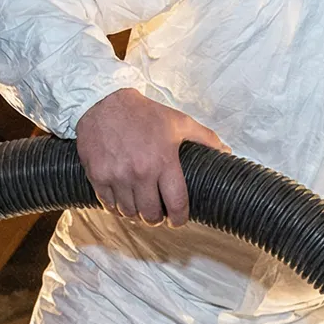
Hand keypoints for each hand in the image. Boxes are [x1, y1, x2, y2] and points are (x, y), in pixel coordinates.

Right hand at [74, 89, 225, 224]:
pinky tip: (123, 201)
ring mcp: (117, 176)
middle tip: (159, 214)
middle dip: (157, 219)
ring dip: (137, 214)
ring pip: (130, 213)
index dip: (179, 219)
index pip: (176, 204)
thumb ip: (205, 138)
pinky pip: (109, 205)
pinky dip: (117, 208)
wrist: (104, 102)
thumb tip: (226, 152)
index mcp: (163, 162)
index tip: (178, 220)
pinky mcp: (97, 176)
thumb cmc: (145, 114)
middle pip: (151, 215)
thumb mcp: (179, 122)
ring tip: (141, 207)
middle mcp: (140, 173)